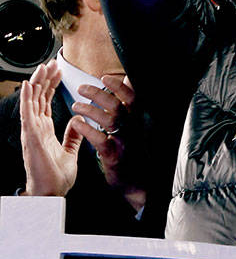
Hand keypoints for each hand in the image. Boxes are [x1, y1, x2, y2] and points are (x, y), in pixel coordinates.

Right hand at [20, 60, 81, 196]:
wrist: (52, 194)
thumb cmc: (57, 178)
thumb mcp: (70, 152)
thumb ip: (72, 136)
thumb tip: (78, 121)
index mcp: (44, 131)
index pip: (46, 103)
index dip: (50, 86)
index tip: (57, 73)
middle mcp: (36, 129)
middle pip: (38, 98)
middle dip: (44, 80)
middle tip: (51, 63)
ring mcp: (31, 132)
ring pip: (32, 101)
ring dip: (36, 83)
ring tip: (42, 67)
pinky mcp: (30, 136)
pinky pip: (27, 113)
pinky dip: (26, 98)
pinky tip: (27, 85)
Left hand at [72, 73, 145, 212]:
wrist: (136, 180)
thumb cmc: (131, 149)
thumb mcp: (134, 125)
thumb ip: (129, 105)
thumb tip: (128, 80)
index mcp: (136, 119)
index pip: (131, 97)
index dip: (119, 86)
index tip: (105, 77)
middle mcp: (132, 128)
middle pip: (117, 105)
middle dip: (98, 94)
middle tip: (82, 88)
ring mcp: (124, 142)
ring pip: (109, 120)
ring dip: (90, 110)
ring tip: (75, 105)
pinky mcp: (114, 156)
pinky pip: (100, 140)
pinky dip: (87, 130)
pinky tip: (76, 124)